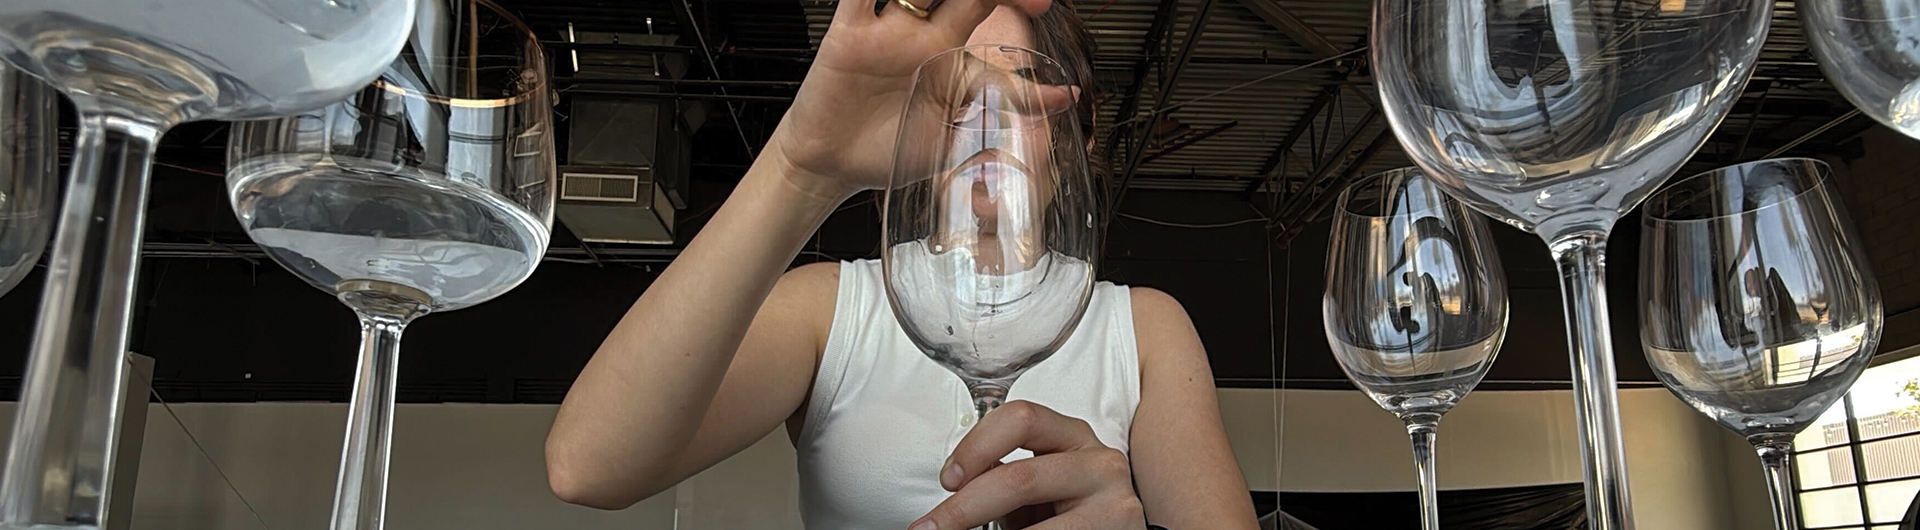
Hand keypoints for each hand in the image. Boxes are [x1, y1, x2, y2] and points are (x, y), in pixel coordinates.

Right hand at [764, 0, 1049, 200]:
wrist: (833, 167)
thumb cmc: (891, 151)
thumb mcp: (956, 136)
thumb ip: (1005, 110)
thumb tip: (1065, 100)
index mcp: (953, 58)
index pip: (994, 28)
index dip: (1020, 13)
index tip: (1047, 23)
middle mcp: (924, 36)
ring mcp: (888, 30)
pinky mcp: (849, 32)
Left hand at [910, 400, 1146, 529]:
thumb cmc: (1071, 514)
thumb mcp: (1038, 487)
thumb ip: (1002, 477)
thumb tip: (949, 497)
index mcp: (1072, 435)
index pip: (1019, 418)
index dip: (974, 447)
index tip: (947, 479)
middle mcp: (1099, 461)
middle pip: (1019, 476)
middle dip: (964, 507)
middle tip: (932, 528)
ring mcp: (1113, 501)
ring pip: (1035, 523)